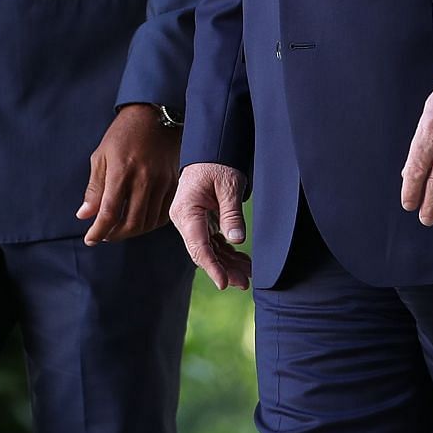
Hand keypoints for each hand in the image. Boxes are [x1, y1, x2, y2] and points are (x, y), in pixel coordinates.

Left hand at [77, 104, 180, 244]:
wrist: (153, 115)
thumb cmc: (123, 134)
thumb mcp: (101, 157)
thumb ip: (94, 189)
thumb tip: (85, 216)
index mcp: (122, 171)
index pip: (109, 213)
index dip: (98, 231)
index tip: (90, 239)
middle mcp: (144, 179)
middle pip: (132, 223)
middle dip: (115, 235)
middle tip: (104, 235)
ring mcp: (162, 182)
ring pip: (148, 222)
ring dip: (132, 232)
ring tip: (119, 229)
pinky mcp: (174, 183)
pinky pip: (164, 214)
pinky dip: (150, 224)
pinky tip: (139, 220)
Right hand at [169, 163, 251, 289]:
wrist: (210, 150)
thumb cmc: (217, 163)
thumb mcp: (229, 186)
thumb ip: (231, 213)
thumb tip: (236, 239)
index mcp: (186, 211)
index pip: (198, 246)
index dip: (212, 267)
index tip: (223, 283)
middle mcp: (184, 219)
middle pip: (203, 252)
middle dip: (223, 270)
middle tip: (243, 283)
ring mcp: (192, 221)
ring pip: (209, 250)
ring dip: (227, 264)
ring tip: (247, 275)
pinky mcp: (201, 221)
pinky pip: (213, 242)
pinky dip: (227, 252)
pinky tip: (242, 262)